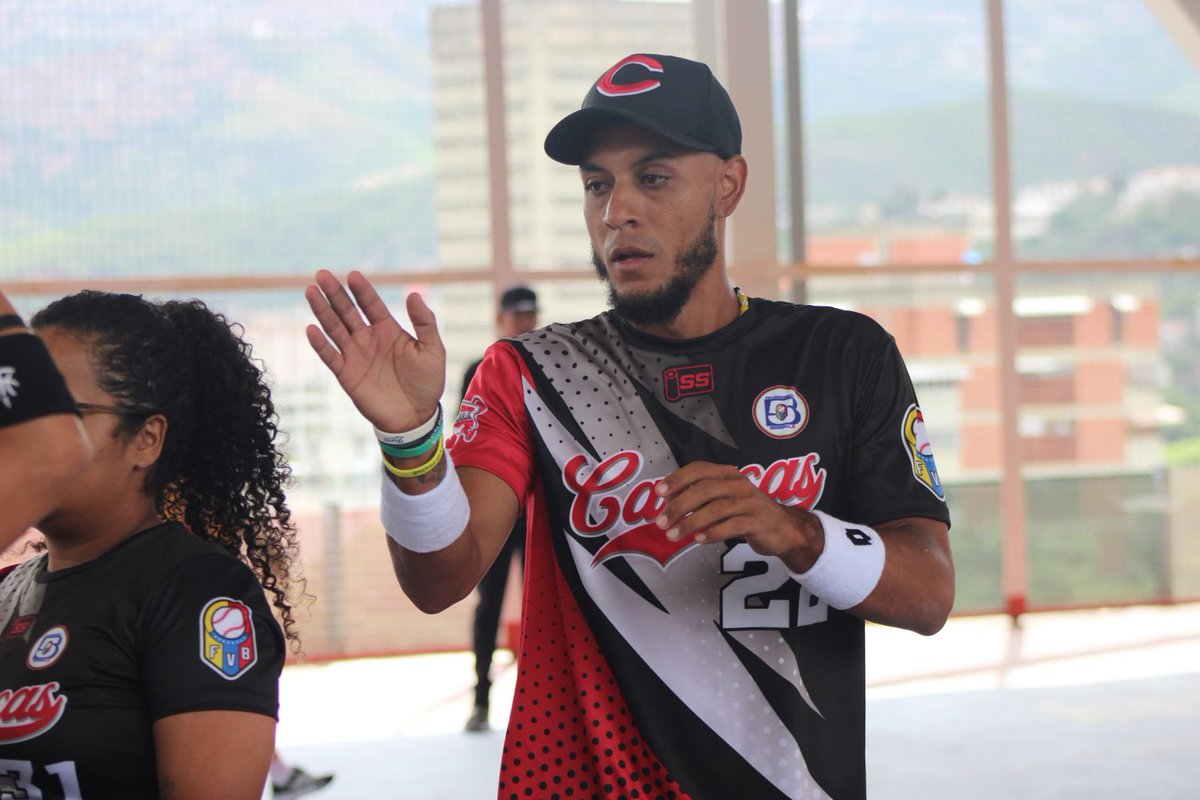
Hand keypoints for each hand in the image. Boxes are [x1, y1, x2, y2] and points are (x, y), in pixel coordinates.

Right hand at [305, 270, 445, 431]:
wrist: (416, 416)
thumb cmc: (427, 382)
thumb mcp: (433, 350)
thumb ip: (425, 323)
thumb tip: (413, 294)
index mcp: (388, 330)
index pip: (371, 304)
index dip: (362, 290)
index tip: (353, 275)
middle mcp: (368, 339)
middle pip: (348, 311)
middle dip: (335, 293)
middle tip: (322, 275)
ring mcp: (355, 355)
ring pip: (335, 329)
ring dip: (323, 311)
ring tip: (311, 292)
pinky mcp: (346, 375)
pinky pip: (330, 357)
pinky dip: (320, 344)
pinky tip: (311, 329)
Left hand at [654, 461, 822, 572]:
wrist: (784, 529)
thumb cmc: (747, 513)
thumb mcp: (725, 499)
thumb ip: (701, 498)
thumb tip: (667, 501)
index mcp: (728, 474)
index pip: (699, 469)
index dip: (678, 479)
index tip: (659, 492)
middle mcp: (739, 484)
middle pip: (704, 489)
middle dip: (679, 505)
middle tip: (661, 522)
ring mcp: (750, 502)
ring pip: (716, 509)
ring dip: (691, 522)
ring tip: (674, 535)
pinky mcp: (758, 521)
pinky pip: (731, 526)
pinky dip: (712, 532)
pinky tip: (698, 539)